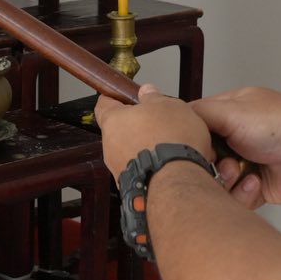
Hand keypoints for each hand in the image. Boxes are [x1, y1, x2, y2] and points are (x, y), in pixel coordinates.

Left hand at [94, 85, 213, 180]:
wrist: (176, 183)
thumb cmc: (171, 141)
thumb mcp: (169, 106)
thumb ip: (154, 98)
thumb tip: (147, 92)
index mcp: (114, 120)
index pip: (104, 104)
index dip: (114, 98)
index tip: (123, 96)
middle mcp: (109, 145)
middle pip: (118, 130)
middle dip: (135, 126)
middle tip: (156, 122)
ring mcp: (118, 168)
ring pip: (128, 152)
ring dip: (143, 148)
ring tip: (167, 146)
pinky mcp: (129, 187)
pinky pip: (138, 170)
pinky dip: (149, 166)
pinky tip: (168, 164)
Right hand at [194, 86, 280, 207]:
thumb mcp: (232, 111)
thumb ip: (198, 114)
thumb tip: (171, 114)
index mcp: (229, 113)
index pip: (194, 126)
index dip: (187, 140)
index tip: (185, 149)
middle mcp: (236, 137)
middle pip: (203, 159)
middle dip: (206, 165)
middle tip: (217, 162)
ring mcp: (247, 163)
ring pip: (217, 182)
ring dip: (226, 181)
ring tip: (239, 172)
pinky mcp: (257, 187)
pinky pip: (235, 199)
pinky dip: (242, 195)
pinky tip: (255, 183)